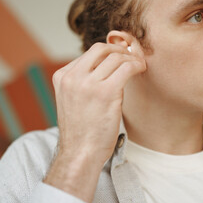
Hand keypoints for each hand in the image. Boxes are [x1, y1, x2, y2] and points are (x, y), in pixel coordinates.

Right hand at [44, 40, 145, 202]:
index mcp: (62, 77)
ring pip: (115, 57)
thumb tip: (104, 66)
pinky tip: (141, 70)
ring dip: (131, 58)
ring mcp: (88, 83)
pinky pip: (126, 68)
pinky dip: (137, 65)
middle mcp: (72, 77)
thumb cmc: (81, 131)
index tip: (119, 57)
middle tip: (130, 56)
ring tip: (138, 65)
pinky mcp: (106, 92)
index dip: (107, 53)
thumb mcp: (71, 100)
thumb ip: (81, 82)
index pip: (87, 54)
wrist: (80, 153)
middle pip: (100, 49)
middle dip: (118, 49)